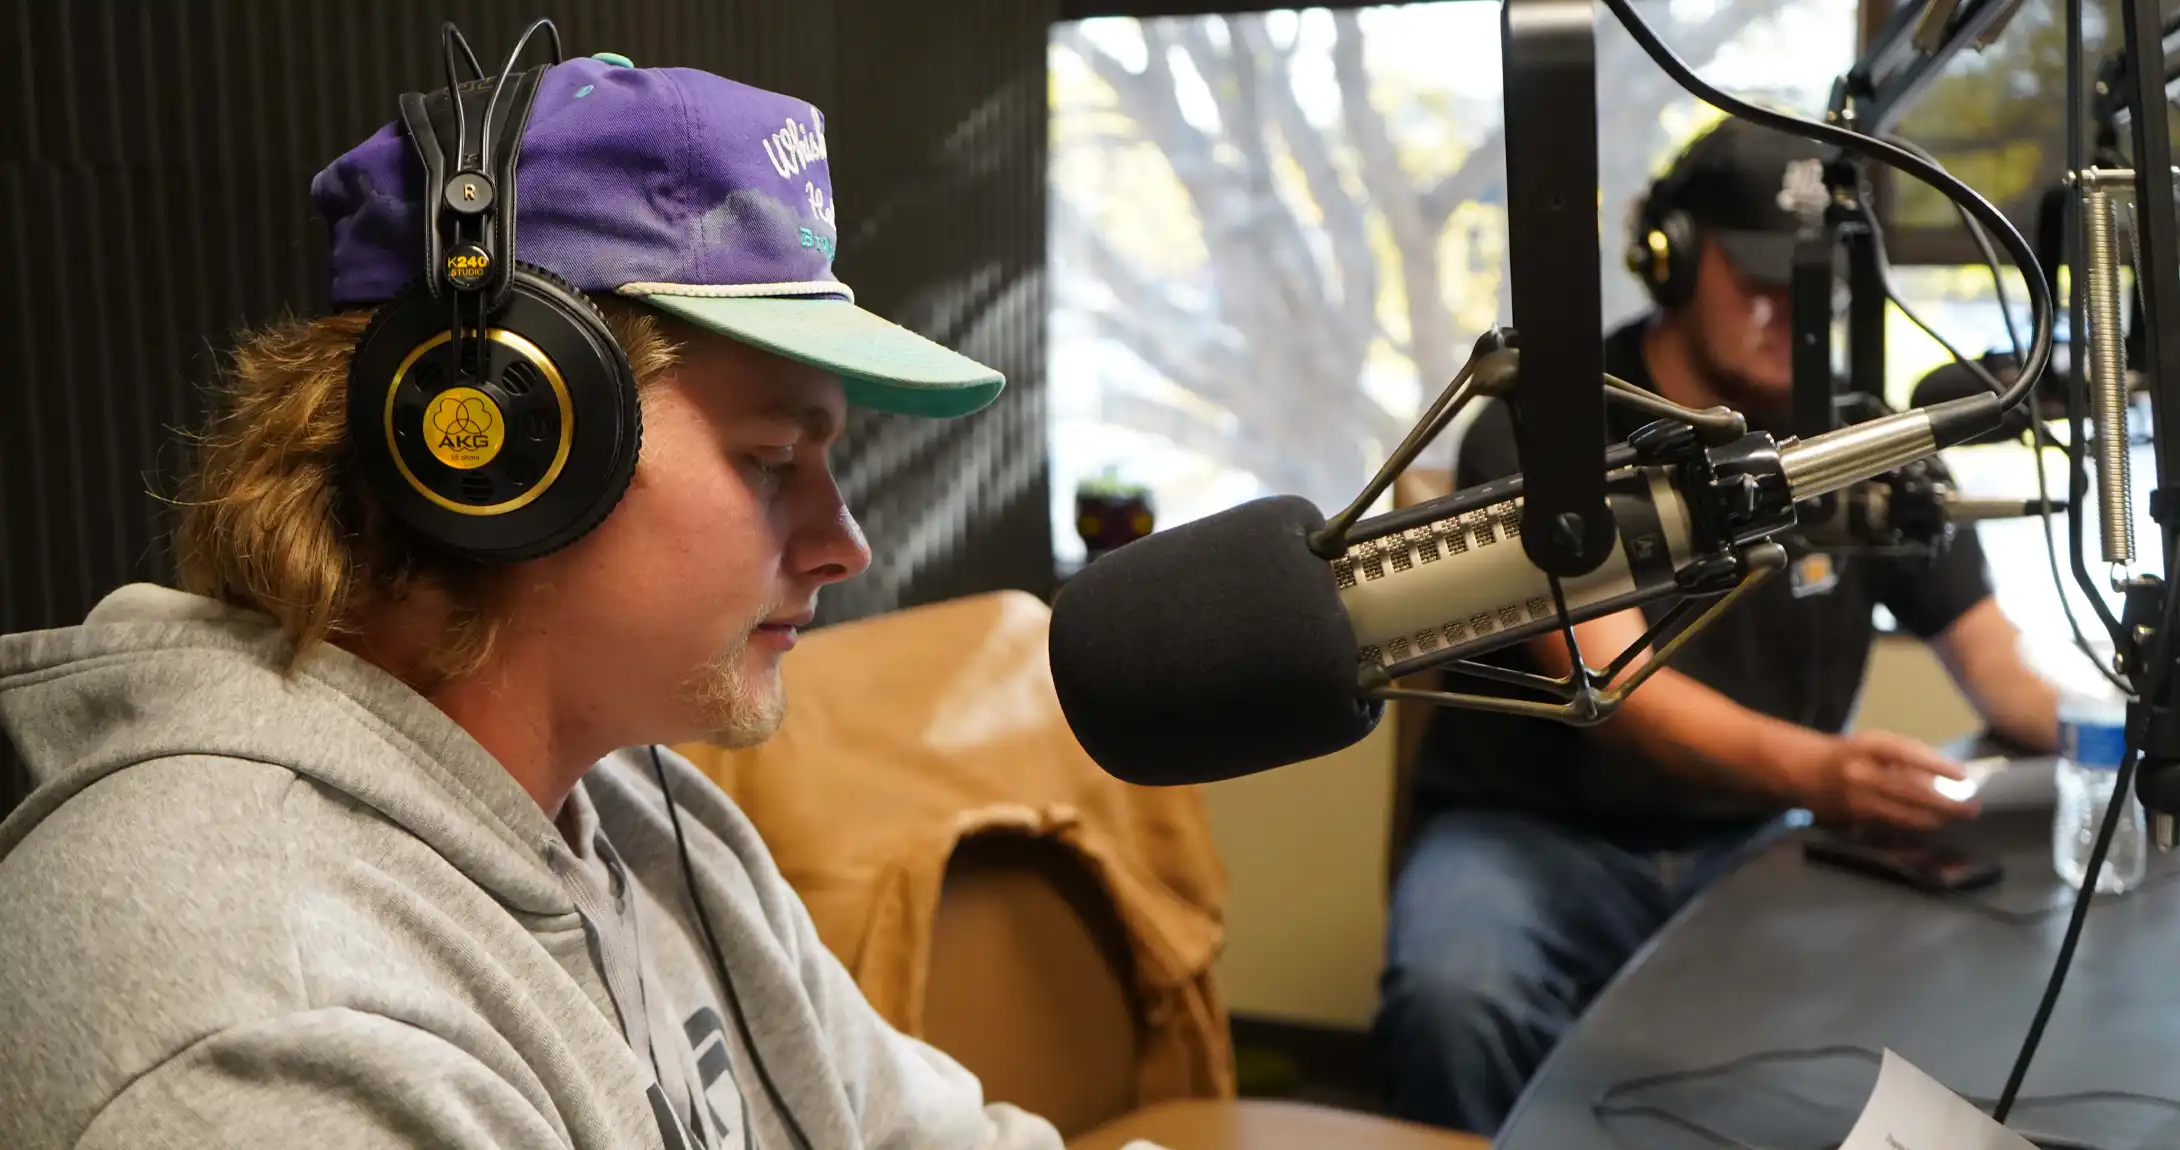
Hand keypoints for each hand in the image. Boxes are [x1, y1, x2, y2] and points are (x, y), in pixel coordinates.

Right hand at [1783, 730, 1978, 832]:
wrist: (1807, 772)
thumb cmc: (1851, 754)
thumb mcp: (1875, 744)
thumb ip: (1906, 757)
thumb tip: (1946, 779)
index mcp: (1867, 747)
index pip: (1907, 754)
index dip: (1937, 765)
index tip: (1962, 775)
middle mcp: (1860, 774)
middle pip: (1909, 790)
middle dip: (1944, 802)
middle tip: (1971, 809)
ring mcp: (1855, 801)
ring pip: (1902, 815)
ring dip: (1932, 820)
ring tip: (1953, 820)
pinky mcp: (1852, 822)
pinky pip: (1889, 830)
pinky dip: (1912, 831)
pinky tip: (1929, 831)